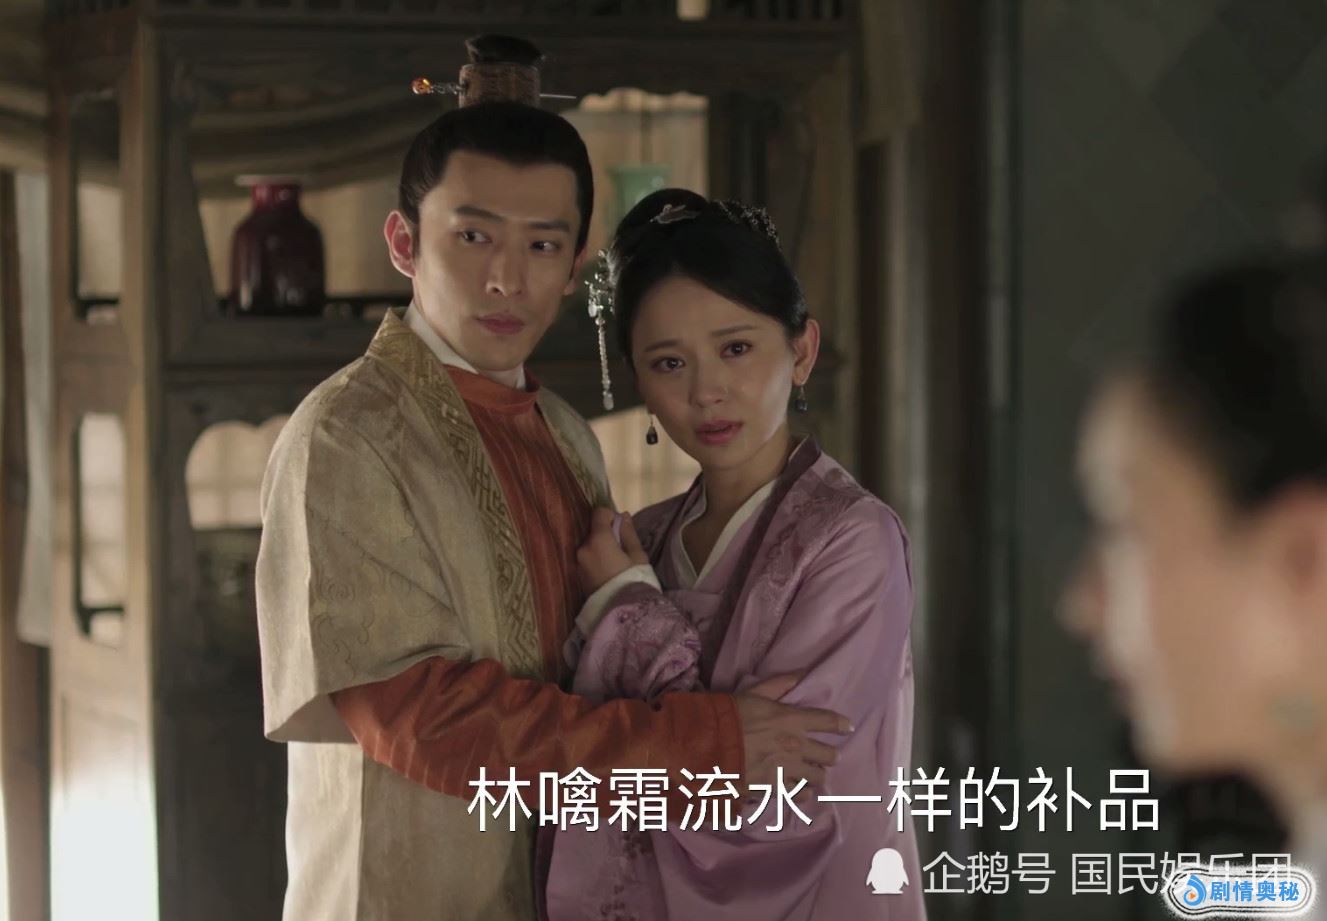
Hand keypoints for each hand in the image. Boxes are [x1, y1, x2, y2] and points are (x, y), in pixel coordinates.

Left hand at [576, 507, 648, 594]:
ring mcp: (577, 563)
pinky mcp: (576, 577)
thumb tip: (622, 516)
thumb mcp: (638, 556)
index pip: (598, 513)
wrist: (623, 615)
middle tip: (622, 551)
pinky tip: (607, 574)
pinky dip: (595, 561)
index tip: (621, 528)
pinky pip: (586, 560)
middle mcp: (583, 548)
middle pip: (593, 531)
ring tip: (615, 565)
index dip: (611, 516)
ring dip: (599, 549)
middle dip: (605, 535)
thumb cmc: (635, 581)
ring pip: (589, 547)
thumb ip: (628, 533)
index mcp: (598, 540)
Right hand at [734, 673, 849, 793]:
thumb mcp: (753, 693)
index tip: (847, 727)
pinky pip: (800, 793)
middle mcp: (795, 745)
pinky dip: (802, 791)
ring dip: (817, 773)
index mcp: (791, 720)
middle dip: (830, 754)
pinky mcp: (776, 788)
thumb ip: (779, 684)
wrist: (707, 746)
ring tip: (813, 773)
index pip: (827, 721)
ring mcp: (787, 769)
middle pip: (829, 754)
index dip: (841, 724)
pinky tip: (800, 788)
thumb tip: (801, 673)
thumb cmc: (729, 716)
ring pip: (818, 776)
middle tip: (826, 754)